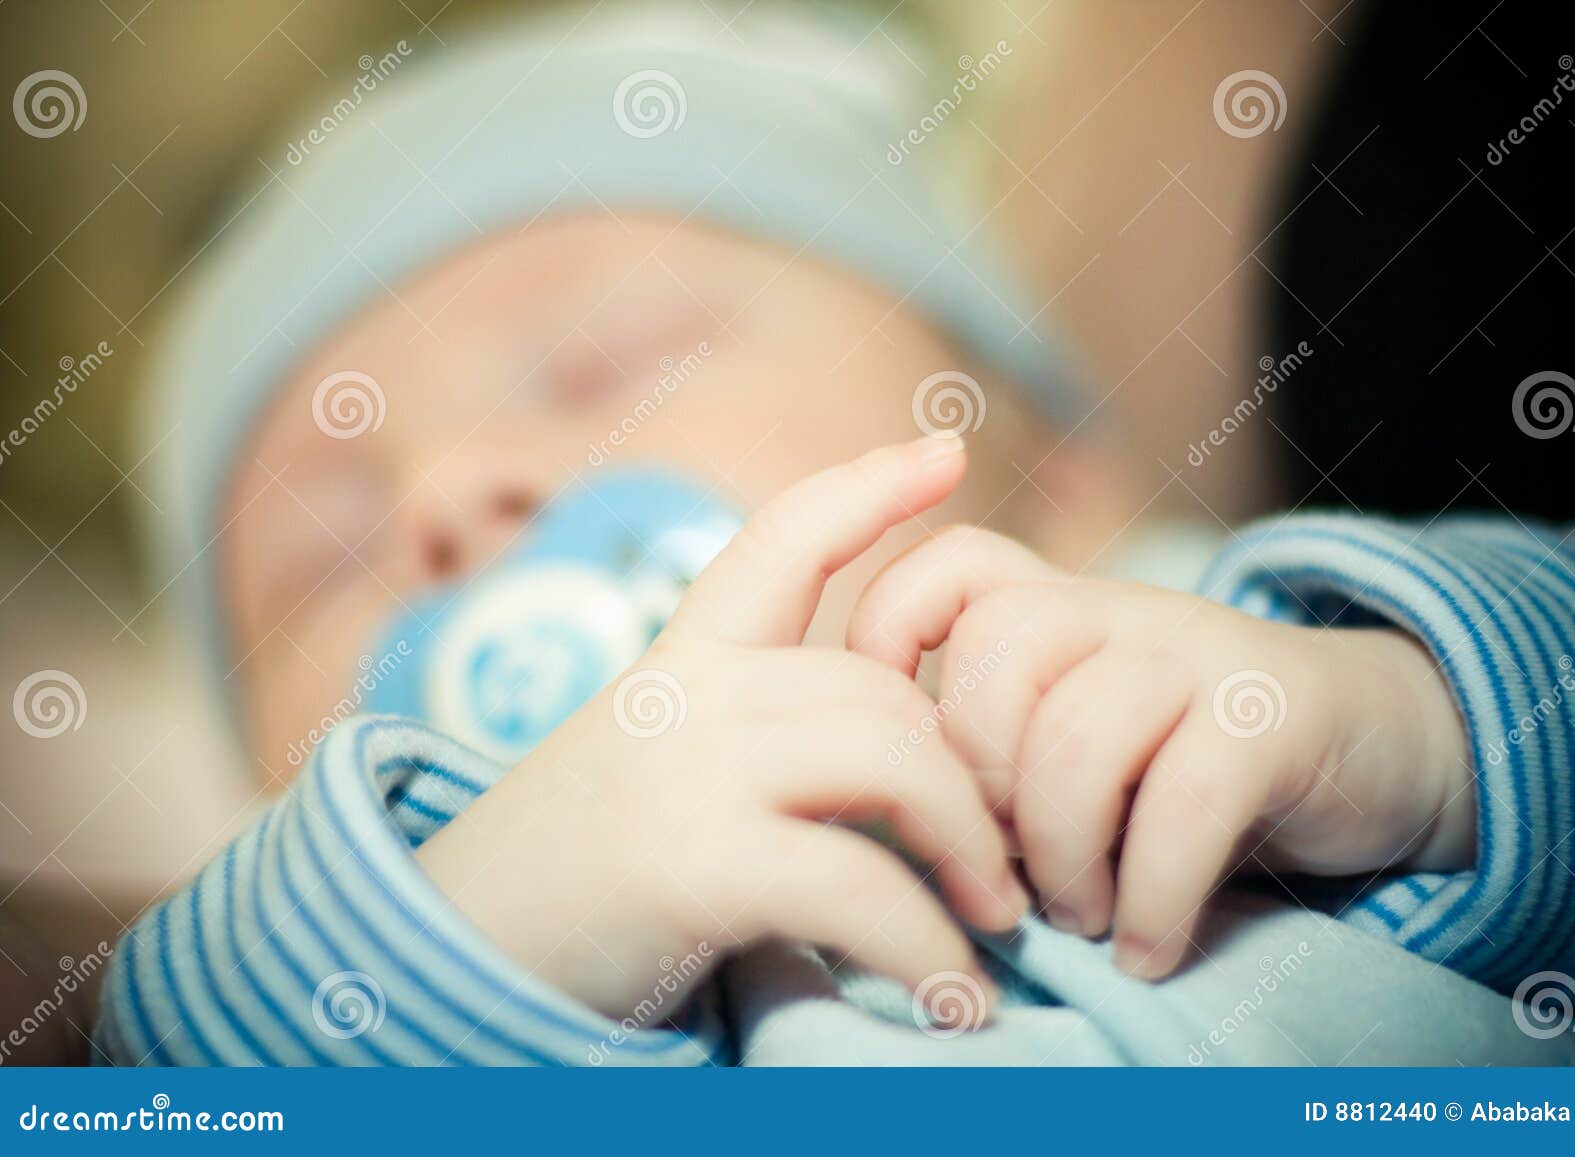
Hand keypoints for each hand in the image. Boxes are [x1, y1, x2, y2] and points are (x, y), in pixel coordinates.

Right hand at [418, 439, 1028, 1021]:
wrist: (441, 961)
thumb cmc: (561, 881)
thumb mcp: (646, 772)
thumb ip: (748, 743)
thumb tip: (891, 769)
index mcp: (674, 663)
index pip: (782, 539)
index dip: (868, 487)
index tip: (947, 451)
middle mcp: (681, 693)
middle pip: (882, 686)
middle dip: (972, 772)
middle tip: (1011, 863)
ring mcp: (682, 769)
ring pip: (893, 757)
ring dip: (972, 849)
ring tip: (995, 921)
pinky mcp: (687, 864)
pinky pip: (859, 884)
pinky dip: (927, 948)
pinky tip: (951, 999)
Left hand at [846, 526, 1475, 979]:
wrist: (1372, 748)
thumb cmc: (1185, 765)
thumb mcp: (1082, 737)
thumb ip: (997, 755)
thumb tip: (904, 833)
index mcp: (1058, 606)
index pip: (948, 566)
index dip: (886, 633)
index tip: (890, 740)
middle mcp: (1119, 611)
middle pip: (992, 662)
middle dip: (980, 792)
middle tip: (1006, 875)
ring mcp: (1197, 652)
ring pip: (1072, 741)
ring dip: (1062, 861)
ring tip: (1080, 916)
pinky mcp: (1272, 716)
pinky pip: (1181, 807)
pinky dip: (1151, 901)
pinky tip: (1147, 947)